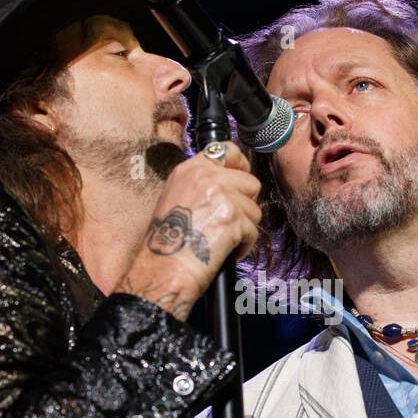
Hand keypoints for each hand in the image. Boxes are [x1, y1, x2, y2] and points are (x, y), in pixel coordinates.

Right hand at [114, 142, 261, 316]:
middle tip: (230, 223)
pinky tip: (225, 252)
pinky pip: (253, 231)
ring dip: (244, 229)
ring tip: (223, 241)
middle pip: (250, 183)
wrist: (163, 268)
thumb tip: (229, 185)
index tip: (241, 183)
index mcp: (190, 170)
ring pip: (254, 210)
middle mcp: (206, 177)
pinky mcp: (232, 217)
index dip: (241, 167)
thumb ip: (201, 186)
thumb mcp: (175, 199)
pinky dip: (243, 246)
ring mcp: (221, 195)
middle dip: (245, 205)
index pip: (228, 150)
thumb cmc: (166, 242)